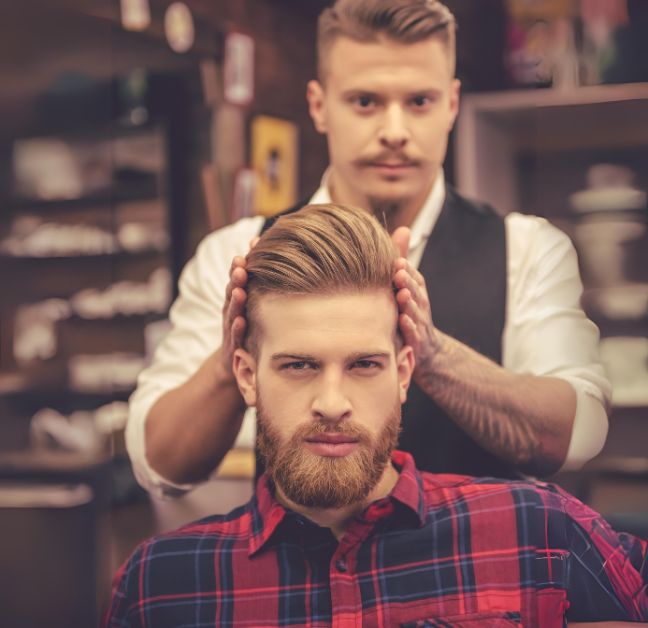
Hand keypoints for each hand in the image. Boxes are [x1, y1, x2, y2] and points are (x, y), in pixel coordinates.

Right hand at [221, 256, 247, 372]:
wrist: (233, 359)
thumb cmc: (246, 326)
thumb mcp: (250, 304)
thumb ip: (252, 280)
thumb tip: (258, 244)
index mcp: (236, 299)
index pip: (236, 280)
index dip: (239, 266)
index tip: (245, 252)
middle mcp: (232, 311)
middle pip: (232, 292)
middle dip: (235, 279)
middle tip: (240, 266)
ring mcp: (231, 327)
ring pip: (232, 312)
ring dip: (235, 302)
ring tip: (239, 290)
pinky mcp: (234, 345)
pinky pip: (235, 336)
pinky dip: (237, 328)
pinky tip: (240, 321)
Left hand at [391, 227, 440, 377]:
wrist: (427, 350)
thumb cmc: (412, 313)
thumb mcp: (408, 287)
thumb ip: (403, 263)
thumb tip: (403, 229)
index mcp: (418, 294)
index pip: (417, 279)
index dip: (409, 270)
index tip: (398, 261)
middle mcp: (421, 307)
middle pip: (417, 293)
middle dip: (409, 283)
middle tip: (399, 272)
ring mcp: (420, 325)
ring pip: (416, 313)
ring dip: (409, 303)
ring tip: (401, 294)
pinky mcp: (416, 342)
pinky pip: (413, 334)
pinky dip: (409, 327)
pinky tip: (402, 320)